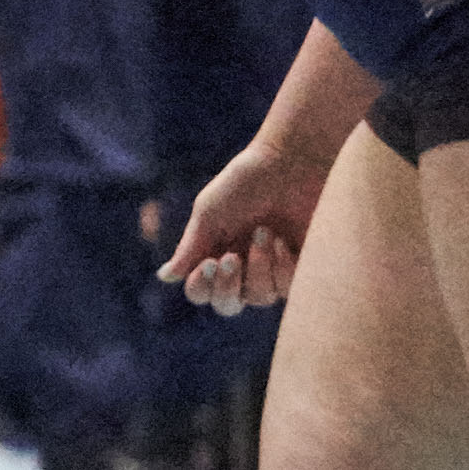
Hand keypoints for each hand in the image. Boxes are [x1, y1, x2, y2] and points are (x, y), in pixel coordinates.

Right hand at [159, 135, 331, 314]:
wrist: (292, 164)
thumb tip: (165, 277)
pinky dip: (282, 267)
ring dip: (258, 268)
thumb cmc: (245, 182)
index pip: (201, 291)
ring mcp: (273, 270)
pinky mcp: (303, 270)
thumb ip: (190, 247)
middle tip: (232, 258)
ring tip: (264, 233)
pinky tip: (282, 242)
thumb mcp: (210, 211)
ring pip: (260, 298)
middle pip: (228, 305)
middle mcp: (243, 267)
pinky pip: (289, 290)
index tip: (210, 263)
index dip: (202, 286)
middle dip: (228, 287)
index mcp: (215, 252)